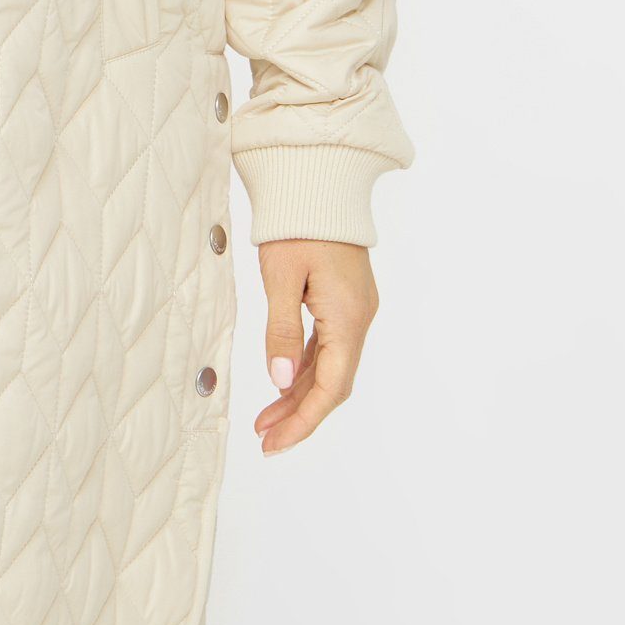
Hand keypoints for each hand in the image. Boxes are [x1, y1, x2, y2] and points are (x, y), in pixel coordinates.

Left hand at [253, 238, 377, 453]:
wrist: (318, 180)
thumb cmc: (297, 224)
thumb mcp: (280, 277)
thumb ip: (281, 331)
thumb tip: (279, 383)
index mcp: (348, 317)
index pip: (331, 387)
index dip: (304, 420)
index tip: (275, 443)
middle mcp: (359, 318)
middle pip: (333, 383)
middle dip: (300, 414)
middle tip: (265, 439)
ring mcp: (354, 310)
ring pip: (330, 366)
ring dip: (300, 393)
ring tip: (266, 419)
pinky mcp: (344, 300)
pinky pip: (327, 346)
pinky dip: (305, 367)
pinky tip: (284, 382)